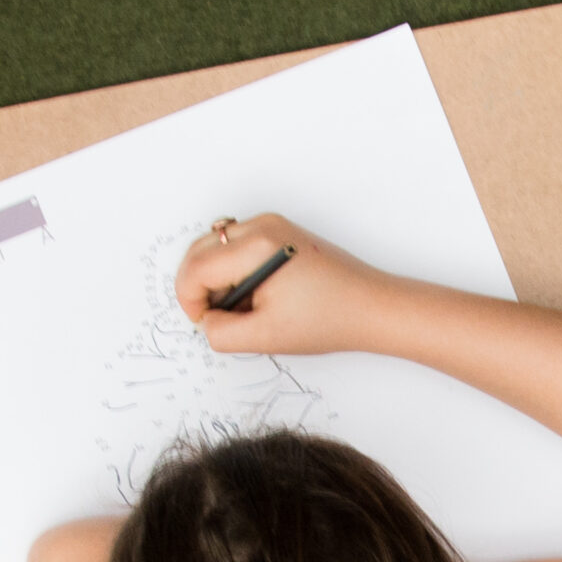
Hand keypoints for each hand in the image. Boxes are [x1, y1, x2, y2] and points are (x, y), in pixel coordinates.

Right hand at [174, 214, 394, 355]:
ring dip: (216, 279)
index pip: (197, 268)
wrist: (371, 307)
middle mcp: (262, 226)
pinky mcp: (279, 232)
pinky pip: (235, 246)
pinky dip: (233, 271)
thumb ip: (221, 332)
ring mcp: (271, 225)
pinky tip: (256, 296)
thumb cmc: (329, 319)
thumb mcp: (266, 336)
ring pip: (215, 247)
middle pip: (200, 250)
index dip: (190, 301)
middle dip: (199, 287)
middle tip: (218, 318)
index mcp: (257, 247)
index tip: (205, 323)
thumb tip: (205, 320)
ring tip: (243, 308)